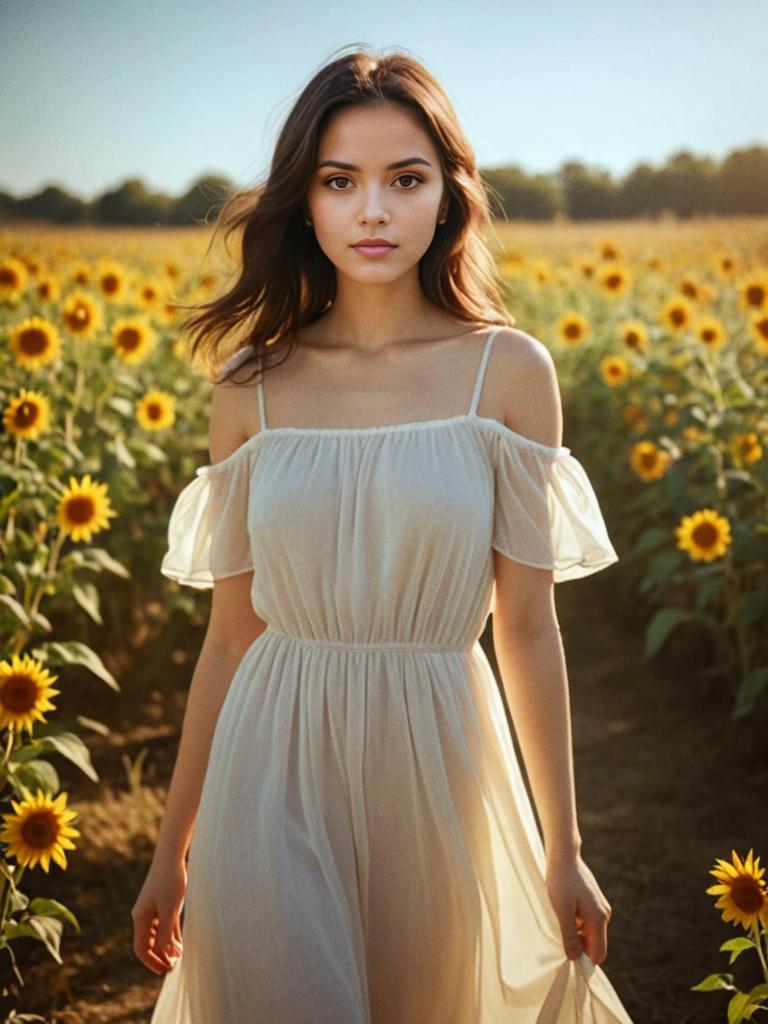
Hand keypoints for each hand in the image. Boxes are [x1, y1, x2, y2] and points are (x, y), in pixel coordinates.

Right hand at [131, 855, 186, 974]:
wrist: (171, 855)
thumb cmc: (170, 881)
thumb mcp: (170, 909)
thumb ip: (168, 933)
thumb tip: (167, 956)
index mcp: (141, 918)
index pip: (142, 948)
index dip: (152, 962)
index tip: (165, 971)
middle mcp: (142, 915)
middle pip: (148, 943)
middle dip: (159, 956)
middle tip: (174, 966)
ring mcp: (151, 908)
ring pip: (157, 934)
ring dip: (166, 946)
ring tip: (178, 957)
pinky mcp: (161, 901)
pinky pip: (163, 924)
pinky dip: (170, 934)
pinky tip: (180, 942)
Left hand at [545, 853, 611, 965]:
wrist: (563, 856)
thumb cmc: (561, 882)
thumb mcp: (562, 911)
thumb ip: (569, 936)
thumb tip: (575, 958)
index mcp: (599, 918)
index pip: (599, 953)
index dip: (585, 960)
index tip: (567, 956)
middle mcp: (604, 914)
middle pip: (594, 944)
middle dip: (579, 946)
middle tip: (559, 937)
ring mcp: (600, 907)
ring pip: (590, 933)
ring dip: (576, 933)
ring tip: (559, 922)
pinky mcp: (594, 902)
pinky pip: (587, 922)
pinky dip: (576, 923)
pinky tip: (563, 913)